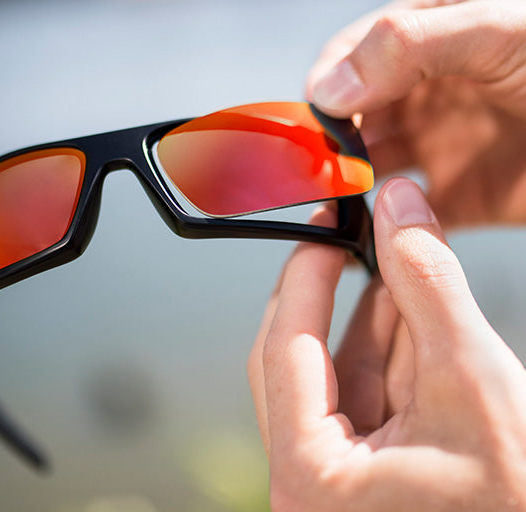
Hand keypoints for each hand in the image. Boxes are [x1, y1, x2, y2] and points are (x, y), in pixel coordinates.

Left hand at [247, 178, 525, 510]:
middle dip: (332, 294)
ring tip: (396, 262)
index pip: (284, 350)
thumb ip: (426, 282)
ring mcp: (333, 479)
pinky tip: (408, 308)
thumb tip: (399, 203)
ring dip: (369, 316)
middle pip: (298, 360)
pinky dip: (388, 351)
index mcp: (310, 476)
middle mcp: (307, 482)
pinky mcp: (363, 471)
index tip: (323, 227)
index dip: (306, 276)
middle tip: (350, 235)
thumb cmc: (515, 501)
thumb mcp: (470, 377)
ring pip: (335, 373)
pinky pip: (361, 395)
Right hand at [306, 0, 525, 227]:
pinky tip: (370, 234)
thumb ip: (413, 45)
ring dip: (349, 189)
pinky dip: (380, 227)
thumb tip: (332, 85)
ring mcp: (438, 145)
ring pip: (367, 170)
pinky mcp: (456, 196)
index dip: (325, 92)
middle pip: (349, 120)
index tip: (317, 130)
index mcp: (427, 40)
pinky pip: (402, 214)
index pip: (348, 59)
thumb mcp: (506, 31)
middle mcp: (424, 93)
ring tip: (341, 209)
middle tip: (324, 177)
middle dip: (330, 147)